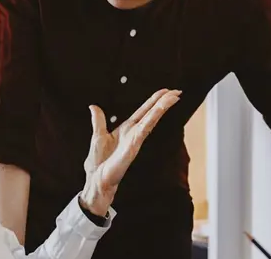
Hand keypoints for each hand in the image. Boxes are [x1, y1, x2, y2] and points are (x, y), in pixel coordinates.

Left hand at [80, 89, 180, 215]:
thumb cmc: (99, 162)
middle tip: (177, 91)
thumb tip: (93, 107)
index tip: (165, 91)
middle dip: (164, 101)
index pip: (144, 111)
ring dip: (162, 106)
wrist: (97, 179)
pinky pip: (145, 128)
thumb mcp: (98, 135)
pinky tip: (159, 110)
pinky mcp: (134, 144)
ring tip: (174, 96)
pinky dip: (153, 118)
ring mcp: (135, 138)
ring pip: (151, 118)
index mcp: (127, 128)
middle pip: (151, 112)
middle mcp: (134, 132)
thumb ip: (99, 121)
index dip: (154, 100)